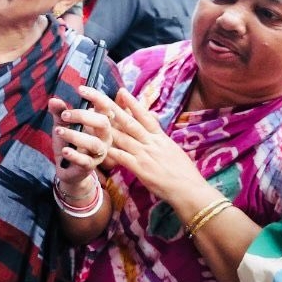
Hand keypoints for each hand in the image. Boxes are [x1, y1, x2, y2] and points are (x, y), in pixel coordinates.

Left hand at [47, 96, 112, 193]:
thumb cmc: (69, 142)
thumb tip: (53, 100)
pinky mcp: (90, 166)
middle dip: (83, 116)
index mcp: (100, 123)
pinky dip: (74, 154)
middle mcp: (104, 137)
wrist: (67, 168)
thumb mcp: (62, 125)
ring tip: (58, 131)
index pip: (105, 107)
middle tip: (64, 115)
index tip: (80, 89)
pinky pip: (85, 161)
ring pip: (94, 143)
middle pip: (103, 123)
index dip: (96, 96)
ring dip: (75, 136)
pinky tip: (64, 150)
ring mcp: (99, 153)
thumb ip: (59, 113)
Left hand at [82, 86, 210, 215]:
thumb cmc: (184, 173)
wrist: (190, 190)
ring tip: (90, 117)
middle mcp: (152, 143)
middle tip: (97, 96)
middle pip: (129, 122)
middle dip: (112, 108)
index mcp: (160, 138)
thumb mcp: (174, 150)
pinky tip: (98, 146)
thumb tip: (156, 127)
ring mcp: (145, 155)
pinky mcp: (141, 169)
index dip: (133, 103)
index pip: (145, 116)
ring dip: (105, 127)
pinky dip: (110, 151)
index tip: (121, 91)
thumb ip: (161, 139)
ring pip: (122, 137)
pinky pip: (122, 157)